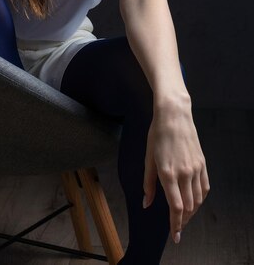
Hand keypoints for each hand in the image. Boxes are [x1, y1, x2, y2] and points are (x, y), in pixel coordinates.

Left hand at [143, 96, 209, 243]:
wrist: (174, 115)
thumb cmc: (157, 135)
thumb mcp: (148, 158)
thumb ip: (148, 183)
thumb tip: (146, 203)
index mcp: (168, 173)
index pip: (176, 207)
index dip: (175, 224)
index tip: (175, 235)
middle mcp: (184, 173)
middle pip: (189, 207)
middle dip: (183, 221)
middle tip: (177, 228)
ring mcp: (195, 168)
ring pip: (198, 200)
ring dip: (192, 212)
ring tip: (184, 217)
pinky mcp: (202, 163)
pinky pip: (205, 188)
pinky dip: (200, 199)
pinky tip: (194, 202)